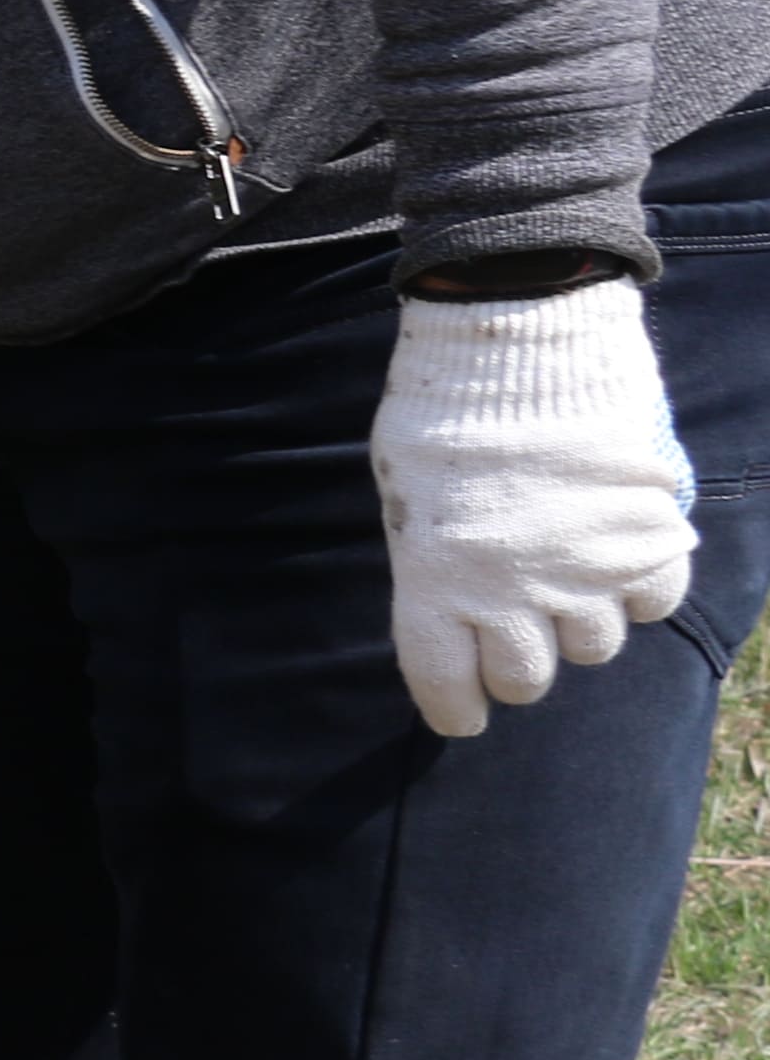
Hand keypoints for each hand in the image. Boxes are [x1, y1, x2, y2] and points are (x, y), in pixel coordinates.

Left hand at [372, 278, 695, 736]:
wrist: (518, 342)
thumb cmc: (444, 413)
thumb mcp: (407, 492)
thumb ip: (432, 558)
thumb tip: (454, 610)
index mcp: (435, 582)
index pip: (444, 684)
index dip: (455, 708)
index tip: (463, 716)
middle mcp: (509, 592)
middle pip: (525, 678)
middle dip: (518, 666)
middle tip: (516, 635)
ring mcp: (583, 572)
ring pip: (593, 646)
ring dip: (579, 623)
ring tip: (565, 578)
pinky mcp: (645, 541)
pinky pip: (653, 601)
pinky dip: (638, 590)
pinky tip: (617, 557)